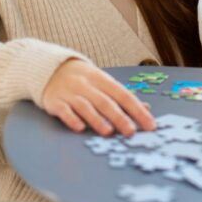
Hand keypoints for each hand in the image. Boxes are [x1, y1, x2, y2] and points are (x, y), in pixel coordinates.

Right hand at [41, 59, 155, 135]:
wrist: (51, 69)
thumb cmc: (85, 81)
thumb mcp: (104, 83)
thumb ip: (123, 96)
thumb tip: (146, 108)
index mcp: (103, 79)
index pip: (123, 95)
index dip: (137, 110)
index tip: (150, 124)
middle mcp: (87, 85)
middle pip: (105, 101)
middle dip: (119, 117)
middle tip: (131, 131)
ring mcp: (70, 93)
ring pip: (85, 106)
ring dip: (97, 119)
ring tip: (108, 132)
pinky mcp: (55, 101)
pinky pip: (64, 110)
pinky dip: (71, 119)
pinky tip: (79, 128)